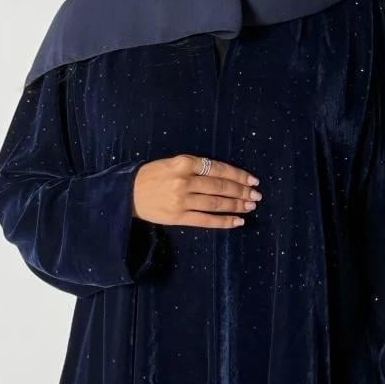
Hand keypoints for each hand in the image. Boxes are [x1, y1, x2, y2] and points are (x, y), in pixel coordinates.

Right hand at [132, 154, 261, 228]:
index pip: (218, 168)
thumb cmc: (153, 175)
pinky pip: (206, 220)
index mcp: (184, 162)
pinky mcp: (178, 217)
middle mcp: (184, 180)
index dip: (238, 174)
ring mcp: (181, 200)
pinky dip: (224, 221)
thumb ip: (195, 166)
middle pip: (220, 186)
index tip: (253, 179)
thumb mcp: (172, 162)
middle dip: (242, 191)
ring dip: (236, 205)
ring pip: (216, 203)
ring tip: (250, 206)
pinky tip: (237, 221)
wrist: (128, 193)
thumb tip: (224, 175)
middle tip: (256, 195)